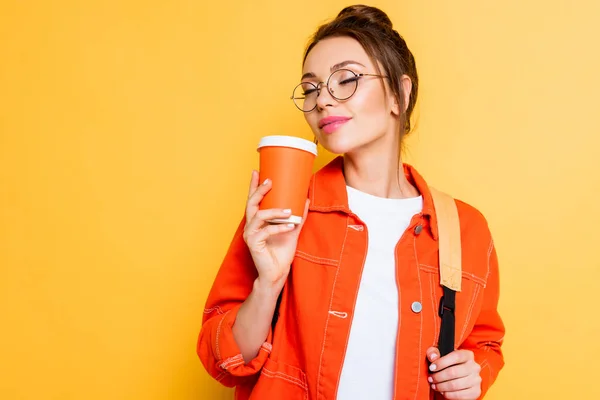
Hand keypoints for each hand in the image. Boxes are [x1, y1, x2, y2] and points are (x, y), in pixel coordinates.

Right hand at [242, 170, 308, 290]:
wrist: (277, 273)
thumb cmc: (281, 253)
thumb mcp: (292, 230)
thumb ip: (297, 216)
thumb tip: (306, 198)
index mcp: (257, 222)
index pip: (253, 200)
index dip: (254, 186)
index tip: (257, 171)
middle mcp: (250, 226)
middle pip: (251, 204)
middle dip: (260, 191)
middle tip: (270, 181)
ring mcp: (250, 235)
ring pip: (258, 216)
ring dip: (274, 211)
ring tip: (288, 211)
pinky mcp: (254, 244)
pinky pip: (266, 232)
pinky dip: (279, 228)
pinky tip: (290, 226)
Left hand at [426, 347, 481, 399]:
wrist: (459, 377)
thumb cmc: (449, 364)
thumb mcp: (441, 355)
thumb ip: (434, 352)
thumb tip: (432, 357)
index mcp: (467, 355)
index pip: (456, 356)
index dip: (441, 362)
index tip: (432, 368)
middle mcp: (474, 367)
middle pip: (454, 372)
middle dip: (438, 377)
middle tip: (431, 378)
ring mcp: (476, 380)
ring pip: (455, 385)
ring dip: (441, 386)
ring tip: (434, 385)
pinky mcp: (475, 392)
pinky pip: (459, 395)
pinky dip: (448, 394)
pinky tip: (442, 391)